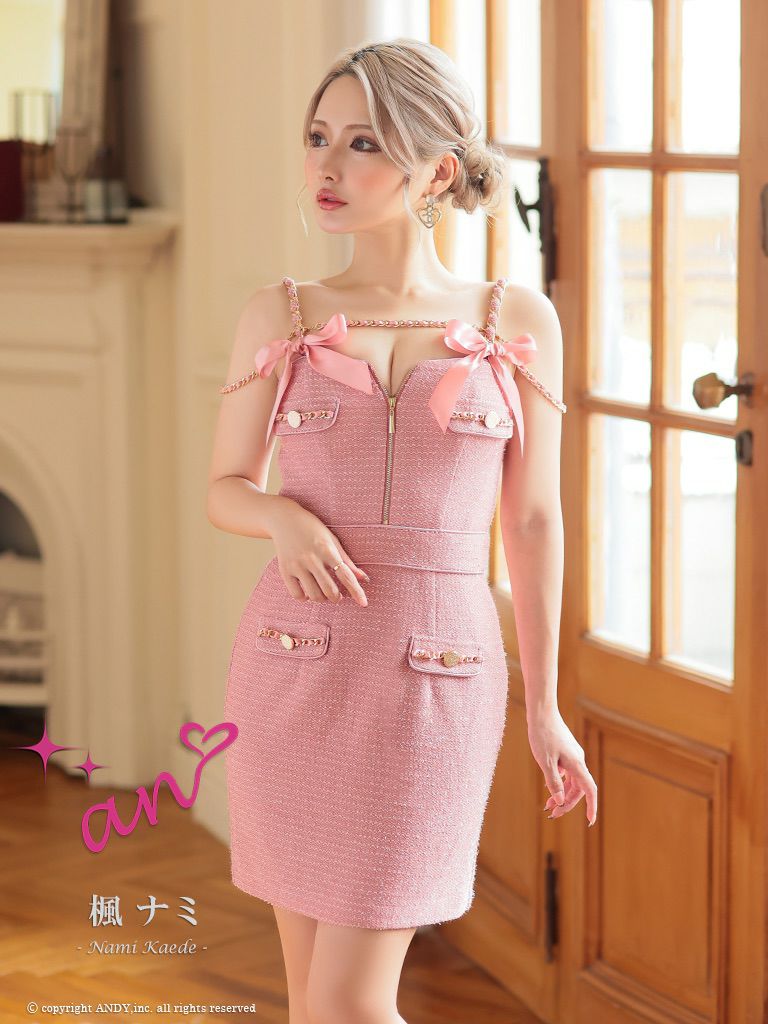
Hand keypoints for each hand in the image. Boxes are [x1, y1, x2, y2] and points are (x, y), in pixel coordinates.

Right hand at [270, 501, 369, 606]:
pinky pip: (296, 594)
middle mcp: (312, 558)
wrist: (285, 520)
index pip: (345, 575)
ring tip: (323, 593)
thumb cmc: (312, 529)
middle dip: (337, 598)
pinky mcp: (284, 570)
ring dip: (322, 599)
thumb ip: (347, 562)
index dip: (356, 591)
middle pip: (330, 590)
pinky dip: (305, 598)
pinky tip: (308, 592)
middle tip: (338, 596)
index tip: (363, 603)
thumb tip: (364, 579)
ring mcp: (296, 565)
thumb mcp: (332, 541)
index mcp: (327, 549)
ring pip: (314, 595)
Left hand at [527, 708, 597, 825]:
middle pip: (578, 788)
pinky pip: (566, 772)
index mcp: (576, 764)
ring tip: (548, 804)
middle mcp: (577, 761)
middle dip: (567, 803)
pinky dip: (559, 783)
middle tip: (552, 814)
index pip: (589, 790)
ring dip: (562, 794)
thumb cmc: (542, 735)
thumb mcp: (545, 762)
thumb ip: (554, 782)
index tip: (590, 821)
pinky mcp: (565, 752)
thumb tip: (561, 801)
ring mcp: (572, 756)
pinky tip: (548, 787)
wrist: (541, 713)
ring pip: (571, 781)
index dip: (591, 806)